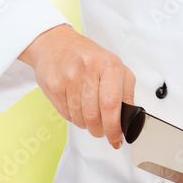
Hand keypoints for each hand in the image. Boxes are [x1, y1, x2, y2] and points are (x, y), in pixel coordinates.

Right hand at [17, 24, 135, 148]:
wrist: (55, 43)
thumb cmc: (87, 57)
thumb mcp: (113, 66)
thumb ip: (125, 92)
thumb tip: (129, 121)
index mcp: (109, 64)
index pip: (112, 104)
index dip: (114, 127)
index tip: (116, 138)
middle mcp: (88, 69)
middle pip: (95, 116)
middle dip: (100, 130)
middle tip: (101, 130)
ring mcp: (69, 77)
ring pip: (80, 119)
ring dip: (86, 124)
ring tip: (87, 112)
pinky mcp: (53, 86)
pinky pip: (66, 115)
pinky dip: (73, 117)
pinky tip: (75, 105)